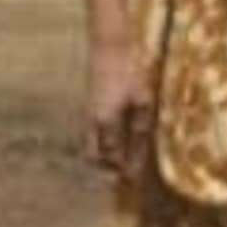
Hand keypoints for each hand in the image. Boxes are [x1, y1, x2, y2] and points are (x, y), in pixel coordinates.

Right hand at [82, 33, 155, 178]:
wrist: (108, 47)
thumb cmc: (129, 72)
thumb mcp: (142, 101)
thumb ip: (139, 130)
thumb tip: (140, 156)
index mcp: (106, 123)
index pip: (114, 157)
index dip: (125, 170)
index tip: (135, 179)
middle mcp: (91, 123)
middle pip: (94, 157)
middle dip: (108, 168)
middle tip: (124, 173)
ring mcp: (85, 115)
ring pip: (88, 146)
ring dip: (101, 157)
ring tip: (118, 160)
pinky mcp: (84, 108)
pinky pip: (88, 135)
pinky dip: (98, 143)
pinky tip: (112, 139)